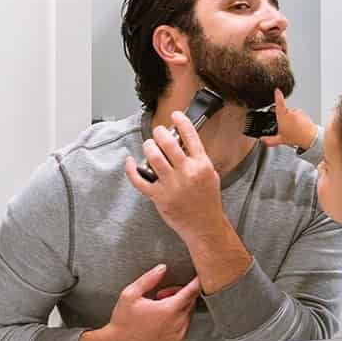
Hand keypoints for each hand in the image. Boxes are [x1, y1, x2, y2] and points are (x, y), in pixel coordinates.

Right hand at [79, 264, 199, 340]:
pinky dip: (176, 324)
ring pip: (187, 316)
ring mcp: (178, 337)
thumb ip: (148, 279)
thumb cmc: (123, 323)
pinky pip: (183, 330)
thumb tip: (162, 269)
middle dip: (179, 295)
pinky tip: (161, 324)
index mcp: (168, 310)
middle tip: (162, 295)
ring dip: (178, 310)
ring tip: (158, 312)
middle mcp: (177, 324)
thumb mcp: (130, 295)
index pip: (191, 291)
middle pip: (190, 302)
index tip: (198, 277)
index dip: (196, 282)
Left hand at [126, 111, 222, 239]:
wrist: (204, 225)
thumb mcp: (211, 175)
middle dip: (159, 133)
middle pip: (168, 143)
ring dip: (148, 146)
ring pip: (153, 156)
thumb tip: (184, 143)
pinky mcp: (159, 196)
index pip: (191, 136)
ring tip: (149, 145)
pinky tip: (130, 161)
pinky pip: (139, 179)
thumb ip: (198, 159)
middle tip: (158, 133)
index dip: (181, 121)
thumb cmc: (207, 202)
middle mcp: (187, 173)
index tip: (175, 115)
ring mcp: (172, 185)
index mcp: (202, 165)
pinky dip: (131, 168)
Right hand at [261, 90, 317, 151]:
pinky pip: (298, 115)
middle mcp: (291, 112)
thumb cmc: (297, 137)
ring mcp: (298, 112)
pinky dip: (297, 119)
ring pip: (291, 114)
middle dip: (282, 117)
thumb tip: (263, 140)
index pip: (279, 102)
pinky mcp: (304, 114)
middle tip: (284, 127)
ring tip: (292, 129)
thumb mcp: (281, 140)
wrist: (311, 138)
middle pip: (283, 111)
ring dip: (290, 119)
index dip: (277, 95)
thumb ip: (270, 140)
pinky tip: (297, 127)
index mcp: (283, 116)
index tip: (277, 89)